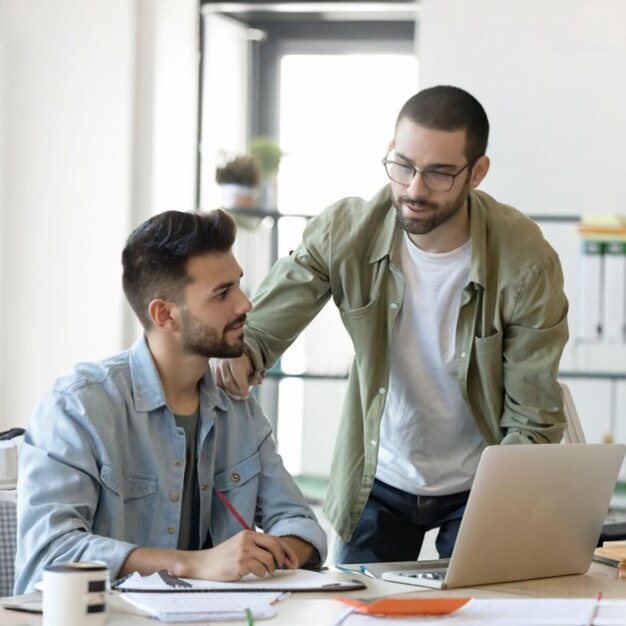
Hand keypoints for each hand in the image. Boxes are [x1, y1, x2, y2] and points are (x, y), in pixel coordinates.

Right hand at [184, 531, 298, 580]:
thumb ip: (257, 546)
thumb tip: (280, 556)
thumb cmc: (225, 556)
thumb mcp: (241, 544)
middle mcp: (247, 540)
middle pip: (274, 546)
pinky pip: (260, 570)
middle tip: (286, 567)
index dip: (286, 550)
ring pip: (269, 560)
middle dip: (284, 558)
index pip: (274, 539)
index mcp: (249, 533)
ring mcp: (244, 551)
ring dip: (271, 568)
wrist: (205, 563)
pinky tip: (255, 573)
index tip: (293, 560)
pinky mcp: (240, 564)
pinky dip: (261, 573)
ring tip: (266, 571)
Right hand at [211, 354, 263, 398]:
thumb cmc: (246, 350)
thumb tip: (258, 382)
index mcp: (236, 360)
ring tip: (235, 395)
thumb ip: (255, 372)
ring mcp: (216, 363)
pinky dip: (221, 386)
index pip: (239, 379)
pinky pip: (215, 379)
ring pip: (220, 382)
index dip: (243, 389)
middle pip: (229, 382)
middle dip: (236, 392)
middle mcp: (225, 362)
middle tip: (242, 397)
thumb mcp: (253, 360)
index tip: (246, 394)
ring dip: (228, 391)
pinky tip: (227, 389)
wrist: (232, 338)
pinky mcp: (212, 364)